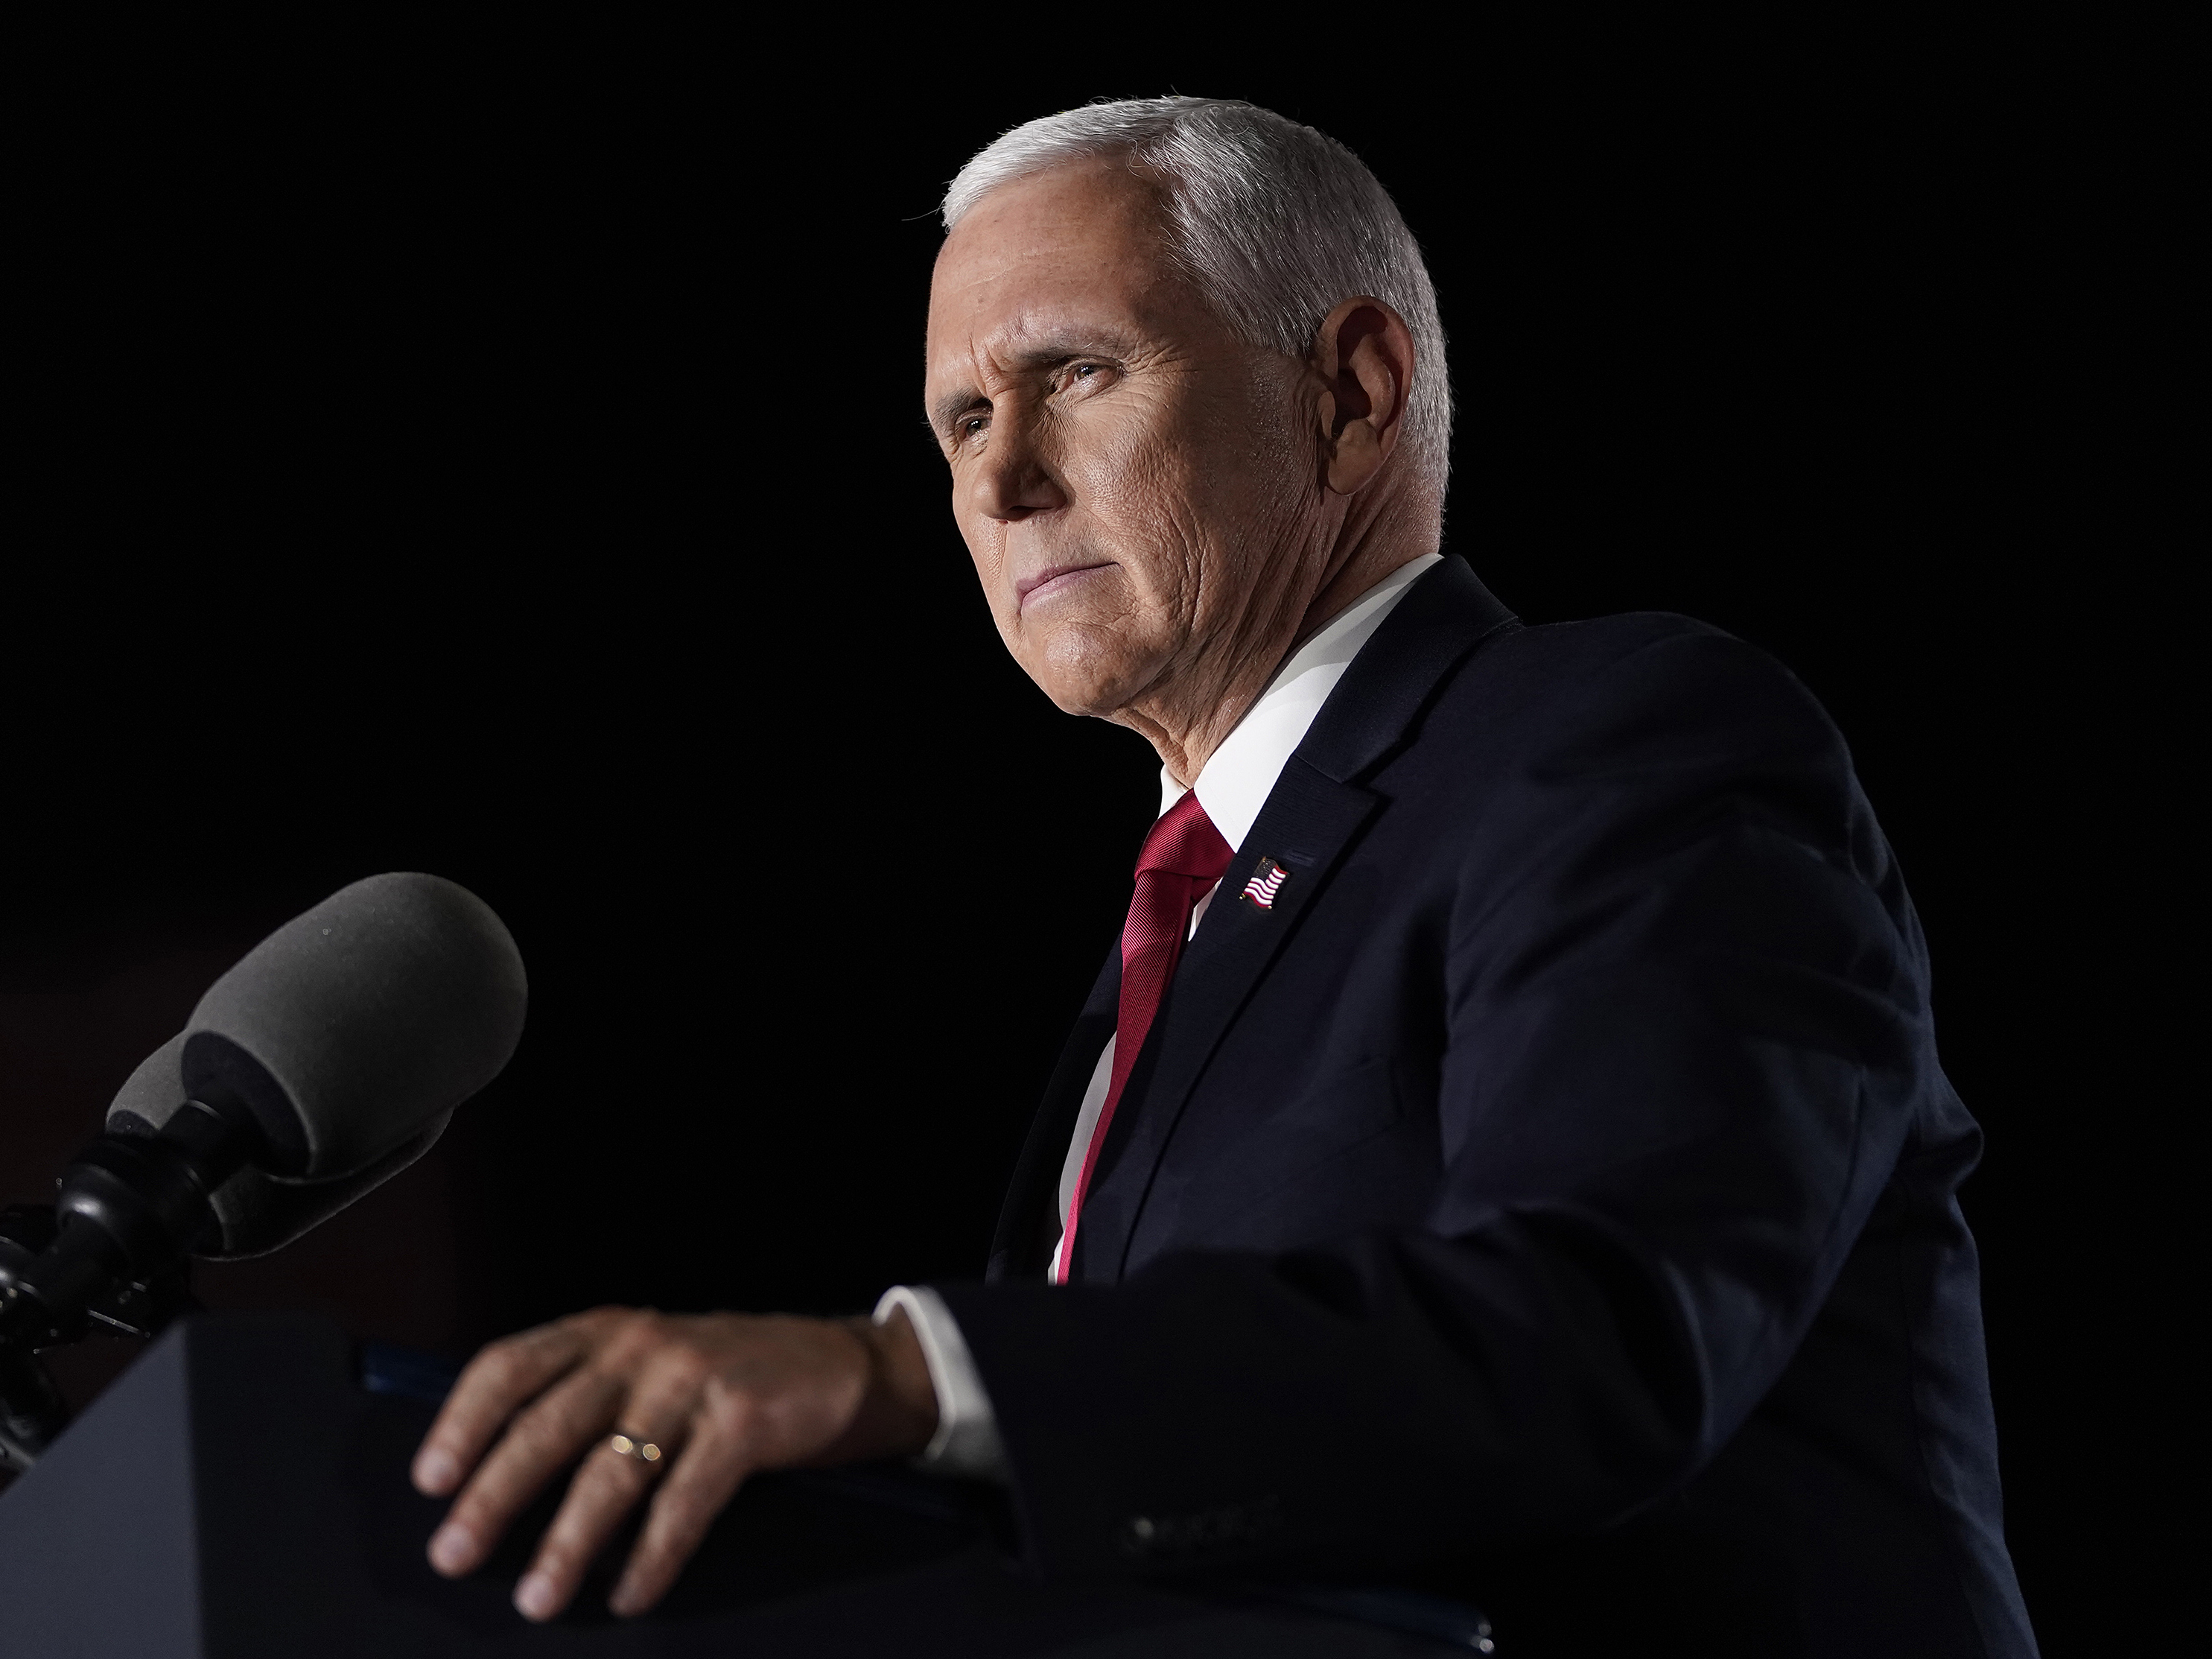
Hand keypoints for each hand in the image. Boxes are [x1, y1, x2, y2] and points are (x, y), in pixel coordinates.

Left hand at [409, 1306, 937, 1621]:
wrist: (848, 1364)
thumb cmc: (731, 1375)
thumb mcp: (650, 1362)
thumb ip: (586, 1396)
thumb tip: (495, 1477)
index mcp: (607, 1330)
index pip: (511, 1364)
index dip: (463, 1421)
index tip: (430, 1479)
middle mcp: (642, 1346)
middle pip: (548, 1424)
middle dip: (494, 1495)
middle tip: (455, 1554)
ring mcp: (694, 1380)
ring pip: (612, 1471)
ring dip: (567, 1542)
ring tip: (538, 1597)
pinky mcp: (744, 1420)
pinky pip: (684, 1501)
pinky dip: (652, 1556)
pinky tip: (631, 1593)